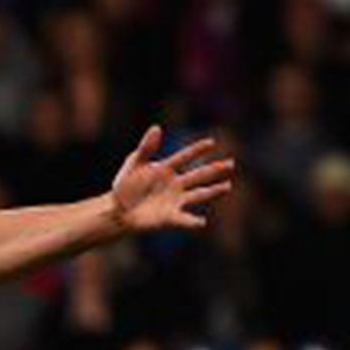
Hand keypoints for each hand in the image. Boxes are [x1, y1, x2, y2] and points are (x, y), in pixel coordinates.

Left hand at [109, 126, 233, 232]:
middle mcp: (175, 184)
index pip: (185, 157)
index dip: (197, 150)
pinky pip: (184, 220)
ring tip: (227, 186)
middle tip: (231, 163)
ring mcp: (175, 200)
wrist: (119, 210)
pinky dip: (193, 222)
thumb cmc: (125, 185)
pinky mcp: (170, 217)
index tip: (211, 142)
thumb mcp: (134, 164)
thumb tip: (157, 128)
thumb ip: (146, 148)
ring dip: (213, 191)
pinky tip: (202, 222)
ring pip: (199, 195)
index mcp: (166, 168)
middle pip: (199, 175)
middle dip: (215, 169)